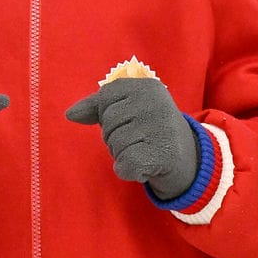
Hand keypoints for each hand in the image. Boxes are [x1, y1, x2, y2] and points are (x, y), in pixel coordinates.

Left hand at [65, 75, 200, 202]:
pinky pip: (123, 166)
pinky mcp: (162, 155)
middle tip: (142, 138)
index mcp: (146, 86)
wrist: (187, 157)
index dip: (110, 115)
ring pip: (114, 146)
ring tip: (146, 149)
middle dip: (117, 136)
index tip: (132, 118)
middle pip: (107, 124)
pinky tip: (147, 165)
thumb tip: (70, 114)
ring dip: (124, 154)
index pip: (104, 100)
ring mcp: (161, 129)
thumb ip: (96, 106)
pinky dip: (129, 170)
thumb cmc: (149, 128)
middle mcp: (156, 104)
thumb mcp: (127, 107)